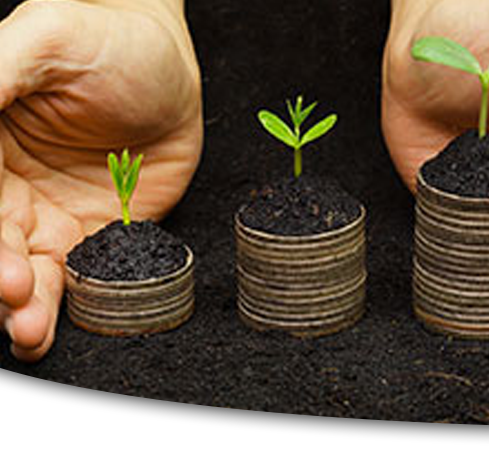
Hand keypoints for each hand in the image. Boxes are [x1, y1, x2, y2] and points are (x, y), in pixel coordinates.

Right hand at [0, 0, 201, 360]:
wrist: (169, 65)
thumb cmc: (109, 40)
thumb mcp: (48, 42)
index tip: (1, 264)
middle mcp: (11, 189)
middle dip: (0, 281)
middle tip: (15, 300)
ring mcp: (54, 215)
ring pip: (30, 272)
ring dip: (26, 306)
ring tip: (31, 331)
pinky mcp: (100, 232)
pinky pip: (82, 275)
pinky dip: (71, 302)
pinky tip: (61, 323)